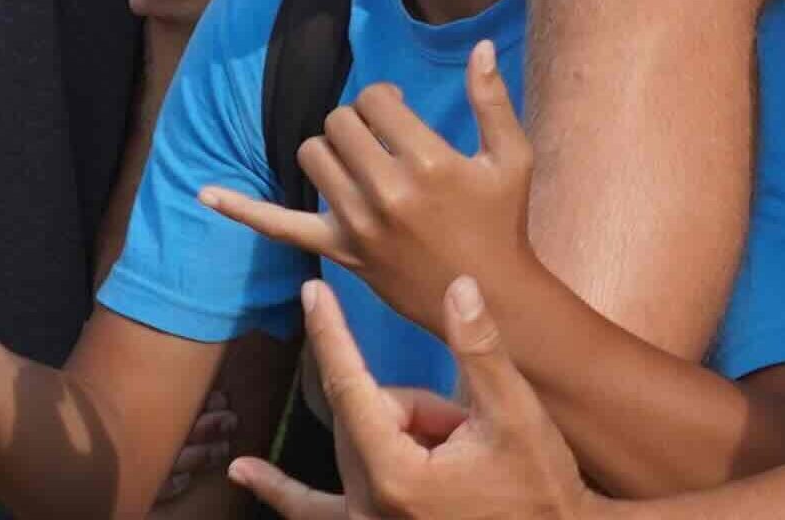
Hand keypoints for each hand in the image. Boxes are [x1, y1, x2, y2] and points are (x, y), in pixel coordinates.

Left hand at [202, 40, 538, 336]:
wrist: (486, 298)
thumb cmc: (501, 221)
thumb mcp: (512, 157)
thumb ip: (492, 99)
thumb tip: (479, 45)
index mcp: (427, 161)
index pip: (375, 101)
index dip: (386, 99)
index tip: (401, 114)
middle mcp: (385, 191)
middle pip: (339, 122)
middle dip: (358, 121)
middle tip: (382, 138)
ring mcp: (356, 224)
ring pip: (312, 155)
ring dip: (330, 149)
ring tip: (357, 162)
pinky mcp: (338, 251)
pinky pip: (278, 226)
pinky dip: (240, 209)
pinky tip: (205, 192)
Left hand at [234, 276, 588, 519]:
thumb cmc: (540, 486)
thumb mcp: (516, 413)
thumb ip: (480, 349)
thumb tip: (458, 286)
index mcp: (397, 475)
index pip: (351, 387)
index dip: (332, 334)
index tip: (310, 291)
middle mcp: (369, 507)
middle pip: (366, 417)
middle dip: (418, 407)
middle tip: (469, 429)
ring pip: (360, 446)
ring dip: (404, 436)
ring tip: (458, 458)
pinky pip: (313, 509)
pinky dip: (282, 492)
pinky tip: (245, 472)